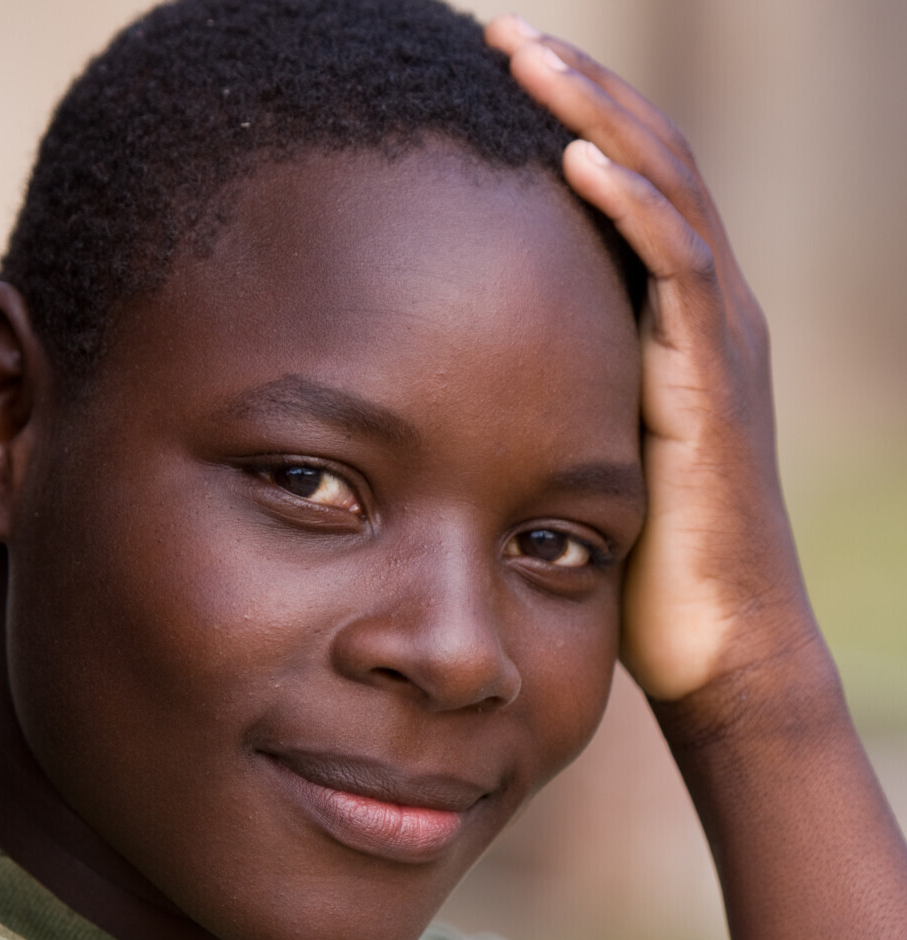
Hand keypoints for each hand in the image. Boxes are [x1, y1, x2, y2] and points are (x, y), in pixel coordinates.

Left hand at [486, 15, 823, 706]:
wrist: (715, 644)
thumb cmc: (641, 565)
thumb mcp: (580, 454)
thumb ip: (544, 398)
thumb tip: (454, 383)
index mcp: (674, 319)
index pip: (625, 179)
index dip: (565, 112)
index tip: (485, 74)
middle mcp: (708, 309)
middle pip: (647, 155)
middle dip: (571, 82)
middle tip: (492, 32)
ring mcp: (719, 339)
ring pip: (665, 188)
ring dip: (592, 112)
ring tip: (521, 54)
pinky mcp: (714, 383)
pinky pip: (676, 270)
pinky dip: (628, 207)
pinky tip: (571, 159)